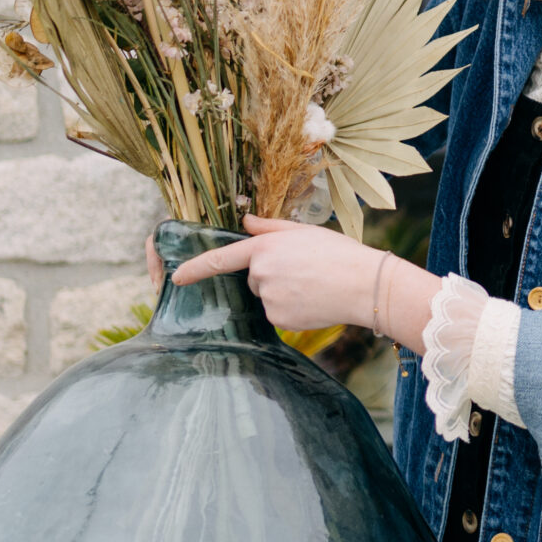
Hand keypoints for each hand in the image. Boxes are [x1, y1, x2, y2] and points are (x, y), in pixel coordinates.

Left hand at [171, 214, 395, 333]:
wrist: (364, 284)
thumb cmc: (339, 253)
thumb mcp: (304, 232)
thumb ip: (270, 227)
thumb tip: (245, 223)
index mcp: (265, 246)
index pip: (221, 259)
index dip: (195, 268)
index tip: (177, 277)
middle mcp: (261, 273)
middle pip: (253, 278)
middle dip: (270, 275)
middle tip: (304, 271)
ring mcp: (269, 298)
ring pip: (265, 297)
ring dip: (282, 293)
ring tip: (313, 285)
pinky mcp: (279, 318)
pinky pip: (277, 314)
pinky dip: (291, 309)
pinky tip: (313, 301)